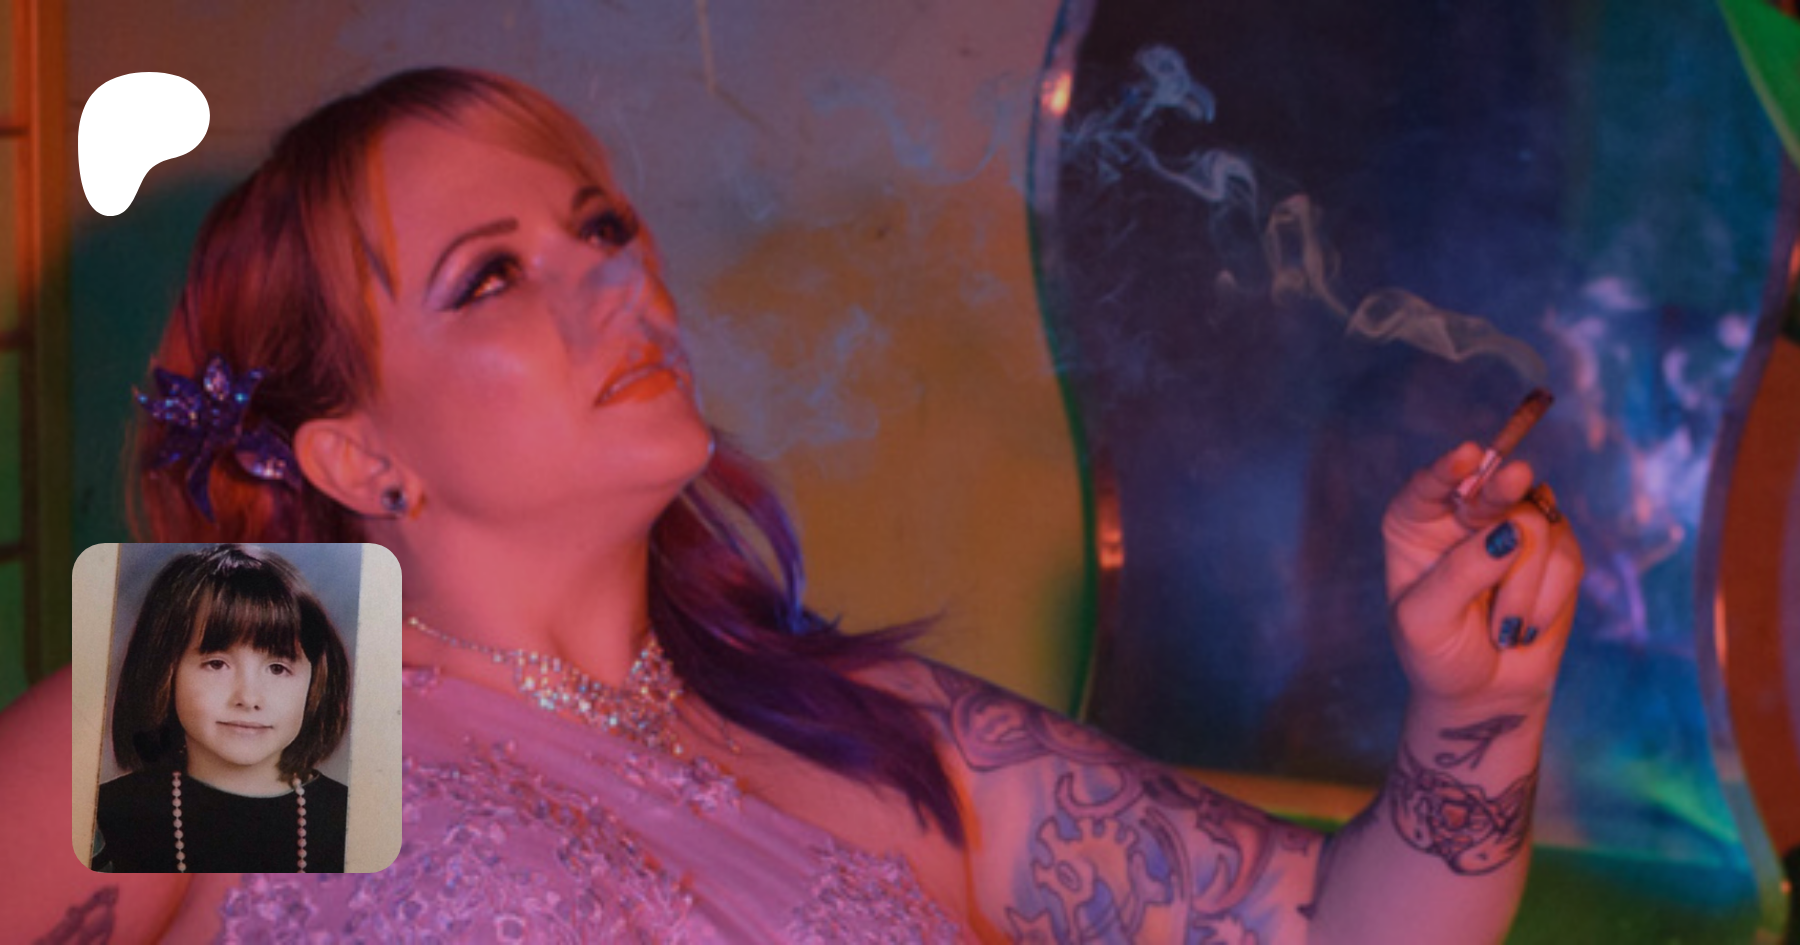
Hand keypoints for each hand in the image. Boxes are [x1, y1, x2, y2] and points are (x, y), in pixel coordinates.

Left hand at [1381, 442, 1584, 707]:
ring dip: (1522, 585)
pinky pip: (1566, 558)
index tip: (1467, 455)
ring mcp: (1513, 528)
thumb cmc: (1438, 653)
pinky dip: (1548, 598)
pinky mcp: (1555, 552)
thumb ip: (1461, 574)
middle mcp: (1463, 516)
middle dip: (1503, 487)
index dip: (1448, 469)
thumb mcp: (1428, 620)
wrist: (1481, 693)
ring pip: (1535, 526)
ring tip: (1502, 627)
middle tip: (1514, 479)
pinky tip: (1524, 626)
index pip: (1428, 485)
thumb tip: (1510, 532)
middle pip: (1491, 486)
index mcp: (1417, 523)